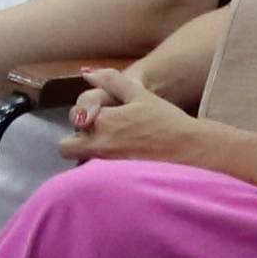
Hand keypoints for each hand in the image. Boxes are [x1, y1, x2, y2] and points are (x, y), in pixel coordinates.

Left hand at [60, 65, 209, 169]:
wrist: (191, 151)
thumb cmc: (167, 122)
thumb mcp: (140, 95)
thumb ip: (112, 81)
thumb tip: (87, 73)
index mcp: (103, 119)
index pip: (75, 118)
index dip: (84, 117)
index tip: (98, 118)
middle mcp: (99, 144)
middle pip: (66, 147)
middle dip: (76, 143)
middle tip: (98, 139)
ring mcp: (105, 166)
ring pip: (79, 164)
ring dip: (87, 158)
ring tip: (112, 154)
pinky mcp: (114, 184)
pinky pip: (94, 180)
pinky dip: (100, 175)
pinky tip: (119, 169)